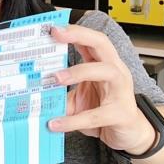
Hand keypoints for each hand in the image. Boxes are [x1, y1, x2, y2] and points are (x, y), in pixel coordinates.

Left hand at [47, 25, 155, 155]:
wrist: (130, 135)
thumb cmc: (106, 111)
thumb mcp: (78, 99)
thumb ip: (59, 93)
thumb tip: (33, 92)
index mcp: (104, 64)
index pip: (91, 40)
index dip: (74, 31)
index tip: (53, 28)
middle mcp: (115, 72)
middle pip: (102, 44)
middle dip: (80, 36)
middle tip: (57, 35)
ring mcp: (121, 91)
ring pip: (106, 71)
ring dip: (79, 71)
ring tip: (56, 78)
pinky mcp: (121, 113)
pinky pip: (97, 114)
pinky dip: (74, 119)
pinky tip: (57, 123)